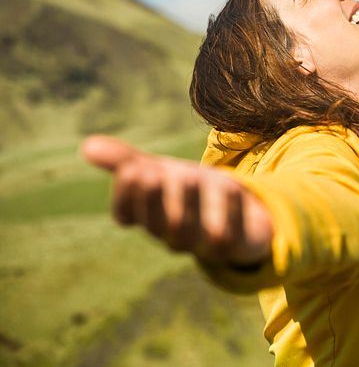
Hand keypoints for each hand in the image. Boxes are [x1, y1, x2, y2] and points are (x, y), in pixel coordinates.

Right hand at [81, 135, 271, 265]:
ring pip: (189, 234)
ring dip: (187, 204)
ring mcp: (203, 243)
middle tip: (154, 172)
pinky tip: (231, 186)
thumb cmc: (190, 192)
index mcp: (150, 217)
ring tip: (187, 175)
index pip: (126, 214)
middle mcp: (173, 234)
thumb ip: (126, 161)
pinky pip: (228, 237)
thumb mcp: (159, 172)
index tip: (132, 169)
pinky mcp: (236, 244)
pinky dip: (229, 212)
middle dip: (153, 199)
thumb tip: (86, 146)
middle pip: (157, 225)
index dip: (125, 195)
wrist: (241, 212)